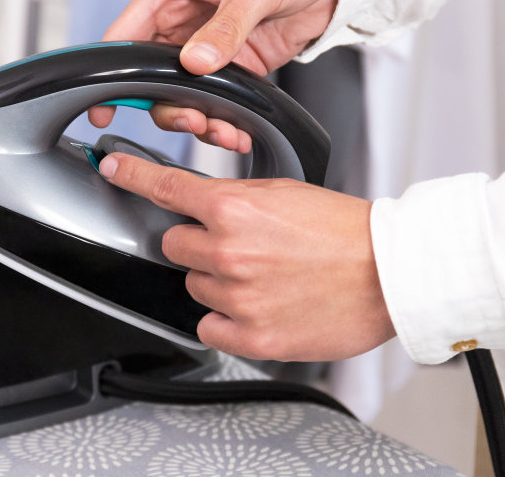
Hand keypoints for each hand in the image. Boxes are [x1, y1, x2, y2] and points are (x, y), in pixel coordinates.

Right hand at [89, 0, 341, 149]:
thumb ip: (225, 28)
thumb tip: (196, 61)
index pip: (124, 36)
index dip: (109, 72)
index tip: (103, 104)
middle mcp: (181, 22)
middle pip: (149, 77)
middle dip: (165, 106)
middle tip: (190, 119)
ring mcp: (204, 48)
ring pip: (179, 95)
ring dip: (196, 119)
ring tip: (221, 130)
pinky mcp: (231, 67)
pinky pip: (213, 101)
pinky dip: (221, 120)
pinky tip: (236, 130)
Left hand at [99, 153, 394, 361]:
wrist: (391, 273)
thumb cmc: (345, 232)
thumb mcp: (284, 194)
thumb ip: (233, 197)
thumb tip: (197, 202)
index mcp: (234, 210)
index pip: (166, 187)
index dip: (133, 174)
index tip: (113, 168)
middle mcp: (229, 253)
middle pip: (174, 245)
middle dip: (197, 244)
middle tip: (239, 247)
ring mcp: (238, 298)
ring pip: (193, 287)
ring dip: (216, 283)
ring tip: (263, 278)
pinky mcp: (251, 337)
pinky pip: (208, 328)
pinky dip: (225, 321)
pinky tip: (257, 307)